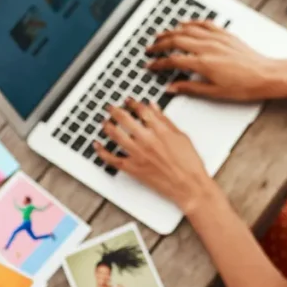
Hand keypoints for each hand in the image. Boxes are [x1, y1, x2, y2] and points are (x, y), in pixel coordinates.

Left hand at [95, 98, 219, 213]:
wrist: (189, 186)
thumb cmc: (189, 164)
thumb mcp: (181, 136)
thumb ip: (165, 121)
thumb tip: (154, 107)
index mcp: (160, 130)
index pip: (142, 110)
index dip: (133, 103)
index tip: (128, 101)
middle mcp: (147, 140)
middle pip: (125, 119)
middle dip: (116, 110)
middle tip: (111, 107)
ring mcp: (138, 154)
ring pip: (116, 135)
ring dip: (107, 126)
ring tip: (104, 122)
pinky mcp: (133, 168)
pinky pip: (112, 159)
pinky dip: (102, 152)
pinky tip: (97, 145)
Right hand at [147, 21, 286, 100]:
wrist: (266, 75)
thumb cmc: (245, 85)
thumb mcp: (215, 93)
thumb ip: (190, 88)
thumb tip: (173, 87)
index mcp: (203, 63)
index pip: (173, 60)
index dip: (158, 63)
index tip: (151, 65)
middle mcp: (208, 47)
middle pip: (176, 40)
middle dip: (160, 44)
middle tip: (150, 48)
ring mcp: (217, 38)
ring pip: (188, 29)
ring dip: (171, 31)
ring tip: (161, 35)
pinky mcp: (225, 35)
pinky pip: (204, 24)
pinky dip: (192, 22)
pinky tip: (185, 23)